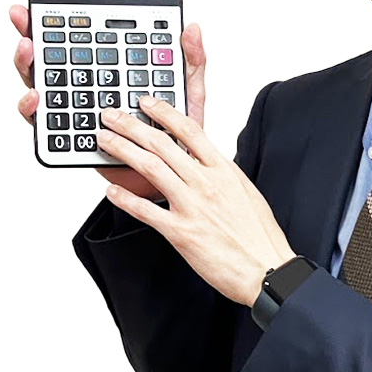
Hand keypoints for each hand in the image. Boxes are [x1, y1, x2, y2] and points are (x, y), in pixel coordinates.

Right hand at [10, 3, 207, 199]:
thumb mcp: (189, 94)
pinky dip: (35, 109)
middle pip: (55, 56)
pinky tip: (37, 98)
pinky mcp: (72, 136)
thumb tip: (192, 28)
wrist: (171, 177)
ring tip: (30, 51)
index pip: (86, 38)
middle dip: (34, 34)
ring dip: (29, 65)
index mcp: (116, 70)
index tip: (48, 5)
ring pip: (44, 84)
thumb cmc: (178, 136)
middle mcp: (91, 87)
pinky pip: (46, 123)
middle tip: (26, 21)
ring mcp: (79, 109)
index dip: (63, 20)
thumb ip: (190, 61)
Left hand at [95, 95, 295, 305]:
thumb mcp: (245, 192)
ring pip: (150, 168)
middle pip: (162, 144)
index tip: (146, 103)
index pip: (190, 130)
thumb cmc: (259, 236)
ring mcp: (192, 206)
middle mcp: (206, 183)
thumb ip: (222, 175)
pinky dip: (125, 198)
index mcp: (224, 170)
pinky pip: (146, 210)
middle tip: (112, 117)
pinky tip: (111, 190)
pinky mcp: (181, 232)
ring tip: (105, 140)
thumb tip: (205, 163)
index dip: (164, 113)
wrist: (266, 268)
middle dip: (132, 126)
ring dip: (123, 150)